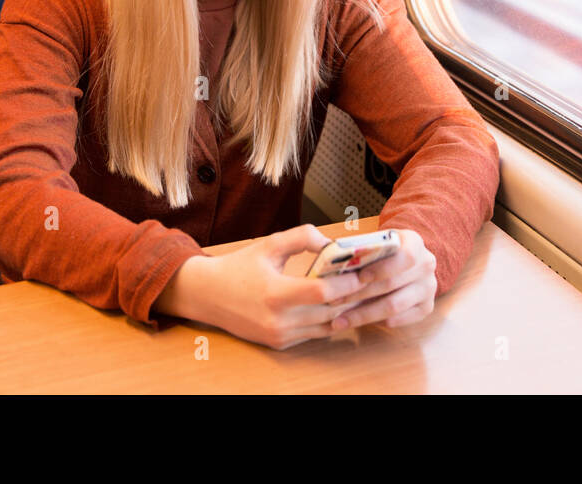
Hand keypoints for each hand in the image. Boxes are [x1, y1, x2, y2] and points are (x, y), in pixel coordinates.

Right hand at [187, 224, 371, 350]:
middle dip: (354, 296)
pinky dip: (329, 320)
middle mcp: (279, 320)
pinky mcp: (280, 343)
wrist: (209, 296)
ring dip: (346, 311)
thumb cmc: (239, 267)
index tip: (363, 271)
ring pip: (327, 326)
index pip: (323, 293)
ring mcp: (280, 335)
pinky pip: (315, 333)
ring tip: (361, 292)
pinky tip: (340, 305)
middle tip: (372, 280)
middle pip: (330, 312)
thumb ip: (302, 238)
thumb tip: (332, 244)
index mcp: (275, 293)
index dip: (347, 283)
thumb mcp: (269, 245)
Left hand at [329, 227, 436, 330]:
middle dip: (359, 295)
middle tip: (333, 302)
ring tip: (339, 320)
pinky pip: (400, 320)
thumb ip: (358, 248)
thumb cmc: (383, 251)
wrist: (406, 260)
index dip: (380, 268)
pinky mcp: (426, 308)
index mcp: (414, 242)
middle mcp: (427, 265)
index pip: (404, 256)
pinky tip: (355, 323)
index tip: (357, 277)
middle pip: (392, 284)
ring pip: (394, 307)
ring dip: (363, 315)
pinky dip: (376, 322)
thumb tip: (326, 255)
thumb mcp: (375, 241)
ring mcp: (428, 288)